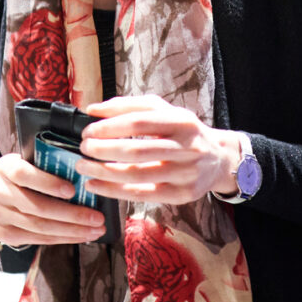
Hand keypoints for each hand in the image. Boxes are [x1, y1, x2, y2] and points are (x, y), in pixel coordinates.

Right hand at [0, 152, 105, 247]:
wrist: (8, 192)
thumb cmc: (32, 173)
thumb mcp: (37, 163)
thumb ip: (54, 166)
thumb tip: (89, 177)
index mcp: (4, 166)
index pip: (22, 174)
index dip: (48, 183)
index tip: (73, 190)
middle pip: (35, 206)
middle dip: (71, 214)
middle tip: (97, 218)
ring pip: (38, 226)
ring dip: (71, 230)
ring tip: (94, 230)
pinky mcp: (2, 233)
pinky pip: (36, 239)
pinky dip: (61, 239)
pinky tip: (79, 236)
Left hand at [74, 95, 237, 205]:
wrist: (218, 159)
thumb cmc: (183, 132)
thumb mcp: (164, 111)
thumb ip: (128, 106)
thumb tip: (92, 110)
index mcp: (181, 121)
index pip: (140, 121)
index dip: (109, 127)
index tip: (88, 131)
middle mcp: (187, 147)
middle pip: (137, 150)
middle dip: (104, 150)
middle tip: (83, 149)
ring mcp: (186, 173)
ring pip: (137, 175)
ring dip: (104, 172)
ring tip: (83, 167)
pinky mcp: (182, 195)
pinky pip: (142, 195)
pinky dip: (114, 191)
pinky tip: (96, 185)